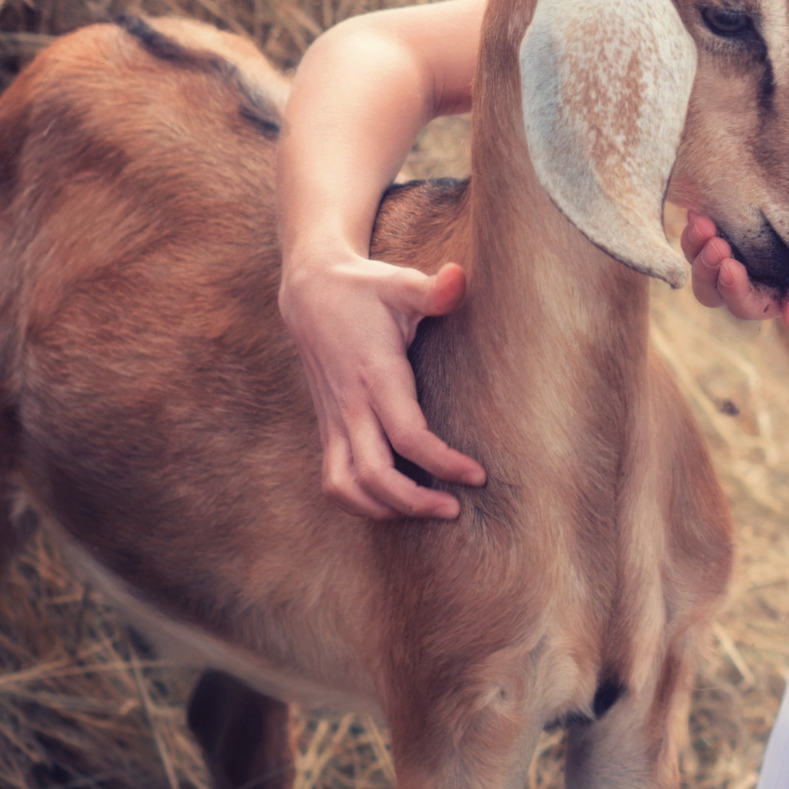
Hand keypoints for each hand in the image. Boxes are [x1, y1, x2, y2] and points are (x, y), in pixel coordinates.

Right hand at [279, 250, 484, 520]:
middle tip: (455, 510)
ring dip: (383, 509)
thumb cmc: (366, 288)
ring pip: (345, 487)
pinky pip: (333, 478)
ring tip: (424, 511)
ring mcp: (333, 419)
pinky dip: (358, 501)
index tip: (478, 476)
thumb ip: (434, 289)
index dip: (443, 462)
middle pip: (375, 474)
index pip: (408, 436)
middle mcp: (350, 404)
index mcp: (375, 375)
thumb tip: (460, 276)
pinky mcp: (326, 425)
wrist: (309, 290)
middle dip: (415, 502)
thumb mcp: (401, 283)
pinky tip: (392, 501)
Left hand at [684, 163, 788, 329]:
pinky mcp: (739, 224)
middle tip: (712, 239)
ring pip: (703, 260)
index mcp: (779, 297)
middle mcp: (755, 278)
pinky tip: (699, 204)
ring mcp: (743, 251)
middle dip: (705, 268)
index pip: (747, 306)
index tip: (729, 264)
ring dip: (695, 244)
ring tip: (700, 219)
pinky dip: (700, 222)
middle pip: (714, 290)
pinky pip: (709, 230)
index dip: (733, 290)